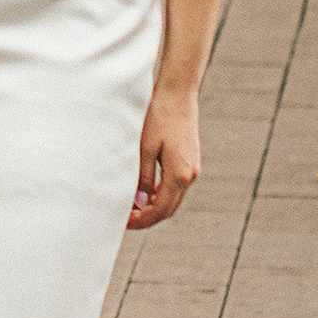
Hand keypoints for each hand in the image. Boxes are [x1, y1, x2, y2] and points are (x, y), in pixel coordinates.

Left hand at [130, 85, 198, 228]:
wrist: (178, 94)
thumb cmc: (159, 117)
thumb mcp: (145, 148)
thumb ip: (142, 177)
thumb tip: (139, 202)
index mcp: (180, 175)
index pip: (160, 210)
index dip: (142, 220)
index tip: (124, 223)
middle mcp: (190, 175)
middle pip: (169, 209)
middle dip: (148, 217)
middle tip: (126, 219)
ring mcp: (193, 168)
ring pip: (173, 199)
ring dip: (154, 207)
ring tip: (132, 207)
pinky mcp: (191, 161)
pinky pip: (176, 186)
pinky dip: (161, 194)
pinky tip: (145, 191)